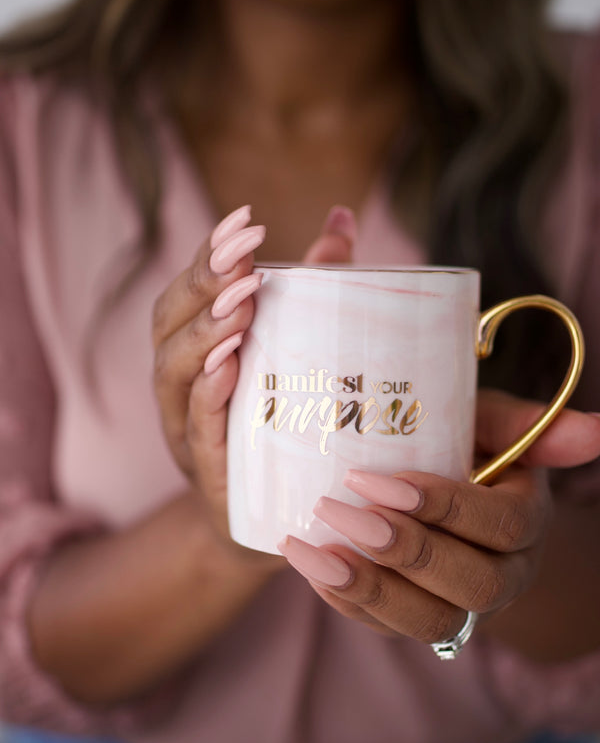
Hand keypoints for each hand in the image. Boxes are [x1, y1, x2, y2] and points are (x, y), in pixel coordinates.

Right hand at [152, 204, 355, 537]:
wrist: (279, 521)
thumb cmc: (286, 427)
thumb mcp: (299, 353)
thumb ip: (317, 288)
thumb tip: (341, 221)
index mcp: (195, 355)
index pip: (184, 295)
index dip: (203, 257)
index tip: (241, 222)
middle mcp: (181, 391)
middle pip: (168, 327)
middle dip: (200, 285)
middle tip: (242, 256)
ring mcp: (189, 435)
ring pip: (173, 376)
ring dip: (203, 334)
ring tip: (239, 302)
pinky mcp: (213, 477)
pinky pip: (199, 434)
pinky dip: (208, 398)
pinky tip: (228, 368)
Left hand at [277, 391, 599, 646]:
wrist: (418, 484)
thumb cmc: (455, 442)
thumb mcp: (482, 421)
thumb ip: (521, 422)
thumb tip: (596, 430)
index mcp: (525, 522)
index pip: (502, 526)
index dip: (444, 507)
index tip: (377, 478)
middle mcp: (505, 574)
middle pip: (472, 585)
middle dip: (404, 552)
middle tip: (338, 510)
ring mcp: (463, 607)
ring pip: (430, 621)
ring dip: (368, 588)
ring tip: (311, 550)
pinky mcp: (419, 621)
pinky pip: (388, 628)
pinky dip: (348, 602)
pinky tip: (311, 565)